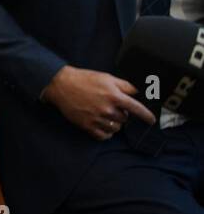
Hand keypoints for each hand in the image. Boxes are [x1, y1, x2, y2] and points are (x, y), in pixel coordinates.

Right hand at [41, 66, 155, 140]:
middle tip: (111, 106)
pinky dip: (106, 132)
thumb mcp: (106, 77)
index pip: (137, 109)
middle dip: (121, 114)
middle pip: (125, 119)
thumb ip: (124, 85)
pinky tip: (102, 125)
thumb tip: (137, 92)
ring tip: (104, 115)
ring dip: (113, 123)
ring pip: (115, 128)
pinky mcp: (87, 126)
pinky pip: (104, 136)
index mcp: (114, 96)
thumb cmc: (84, 79)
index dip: (147, 116)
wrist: (61, 85)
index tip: (151, 120)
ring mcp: (97, 118)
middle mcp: (107, 109)